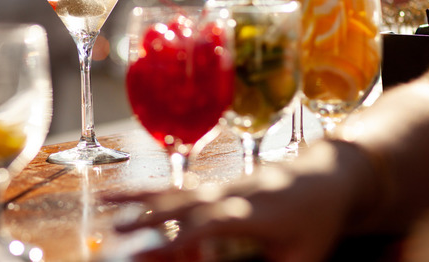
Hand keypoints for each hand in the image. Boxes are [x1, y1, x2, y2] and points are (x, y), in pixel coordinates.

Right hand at [110, 142, 369, 261]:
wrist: (327, 175)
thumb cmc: (318, 220)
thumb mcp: (304, 256)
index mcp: (249, 212)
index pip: (204, 226)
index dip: (175, 238)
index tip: (147, 248)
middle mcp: (228, 194)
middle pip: (179, 204)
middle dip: (144, 218)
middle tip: (112, 231)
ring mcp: (220, 186)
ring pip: (172, 190)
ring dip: (135, 196)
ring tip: (101, 201)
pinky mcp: (217, 185)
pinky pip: (178, 186)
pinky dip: (148, 189)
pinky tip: (125, 193)